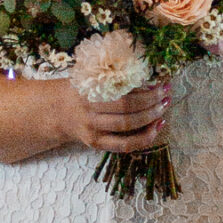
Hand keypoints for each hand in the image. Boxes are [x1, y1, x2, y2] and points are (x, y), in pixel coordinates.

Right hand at [51, 76, 170, 155]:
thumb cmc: (79, 89)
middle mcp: (90, 113)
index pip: (123, 95)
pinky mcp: (97, 144)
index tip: (160, 84)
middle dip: (152, 104)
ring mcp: (94, 131)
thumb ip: (112, 76)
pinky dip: (144, 138)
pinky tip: (156, 128)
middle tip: (166, 96)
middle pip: (127, 111)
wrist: (56, 111)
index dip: (145, 92)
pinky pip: (125, 146)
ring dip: (151, 119)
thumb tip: (147, 79)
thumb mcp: (89, 76)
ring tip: (163, 109)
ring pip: (128, 128)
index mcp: (88, 92)